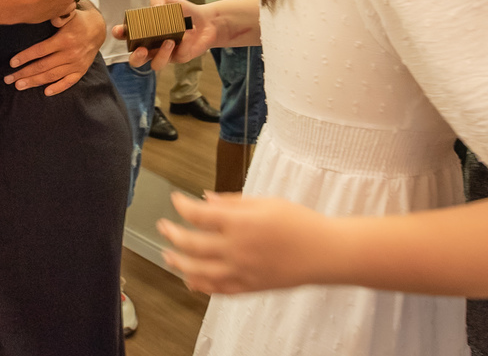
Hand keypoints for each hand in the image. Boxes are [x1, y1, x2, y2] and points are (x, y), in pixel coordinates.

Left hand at [4, 3, 105, 94]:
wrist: (99, 29)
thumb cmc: (78, 20)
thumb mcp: (69, 13)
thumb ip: (59, 15)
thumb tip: (48, 15)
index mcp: (64, 40)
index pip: (40, 51)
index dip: (25, 57)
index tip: (12, 63)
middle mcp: (70, 54)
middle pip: (43, 66)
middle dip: (24, 73)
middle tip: (9, 79)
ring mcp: (76, 64)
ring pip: (52, 76)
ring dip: (35, 82)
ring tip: (19, 86)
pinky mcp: (81, 70)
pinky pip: (69, 82)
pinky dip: (58, 88)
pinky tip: (46, 92)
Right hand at [112, 0, 218, 68]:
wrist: (206, 20)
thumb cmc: (182, 11)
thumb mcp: (168, 1)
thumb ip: (157, 1)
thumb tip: (154, 10)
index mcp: (144, 32)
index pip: (127, 36)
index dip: (120, 35)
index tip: (119, 30)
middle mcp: (151, 46)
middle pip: (136, 60)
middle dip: (136, 58)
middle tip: (141, 49)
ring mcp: (165, 54)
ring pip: (155, 65)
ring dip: (160, 55)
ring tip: (169, 41)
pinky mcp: (180, 57)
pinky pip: (178, 56)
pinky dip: (183, 45)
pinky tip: (188, 34)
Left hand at [158, 192, 332, 294]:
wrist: (324, 252)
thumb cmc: (300, 223)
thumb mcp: (266, 202)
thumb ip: (233, 201)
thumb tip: (206, 198)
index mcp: (240, 223)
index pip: (198, 214)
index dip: (181, 205)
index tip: (176, 199)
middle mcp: (236, 249)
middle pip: (191, 244)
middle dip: (172, 234)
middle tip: (163, 227)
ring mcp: (241, 271)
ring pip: (198, 272)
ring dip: (178, 263)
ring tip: (167, 256)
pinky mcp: (248, 287)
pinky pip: (217, 289)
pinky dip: (200, 286)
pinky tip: (191, 280)